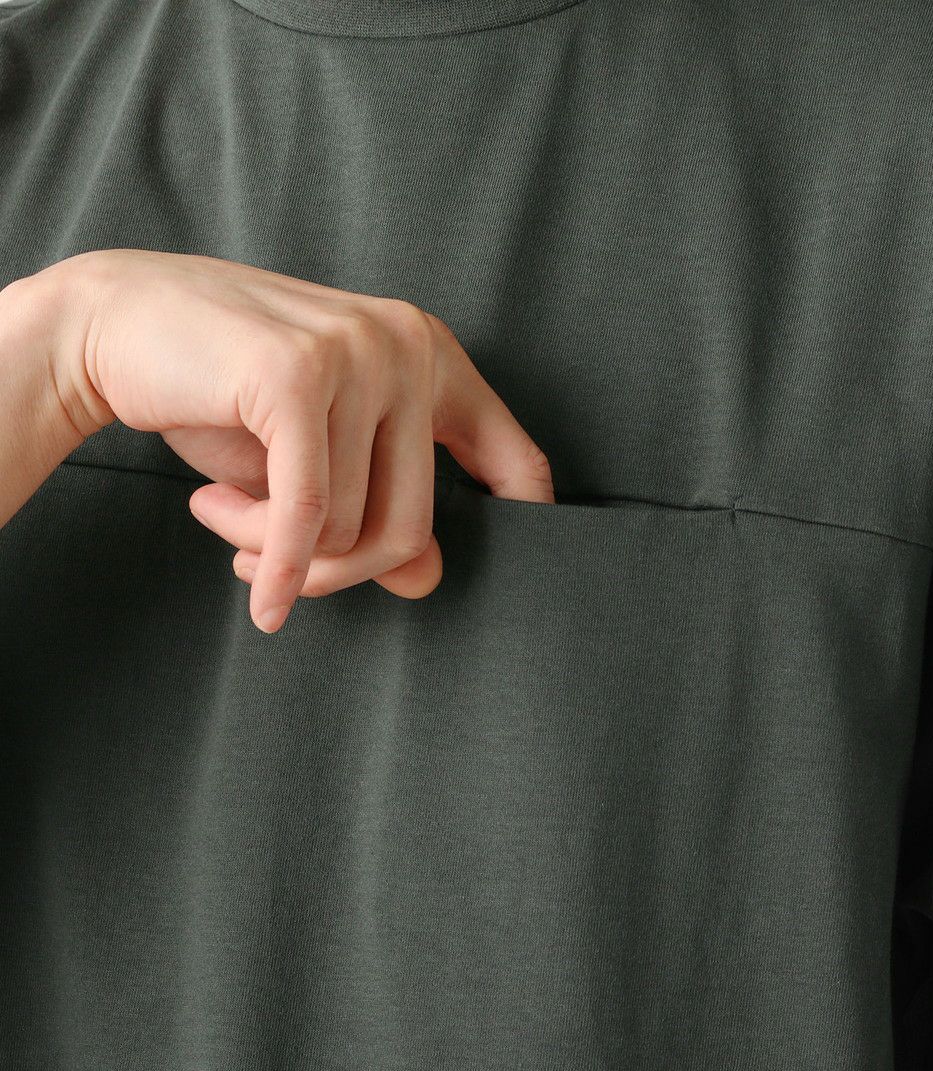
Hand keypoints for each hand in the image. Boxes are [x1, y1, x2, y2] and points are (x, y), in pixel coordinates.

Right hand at [43, 248, 554, 632]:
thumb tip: (427, 578)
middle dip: (335, 573)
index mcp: (431, 358)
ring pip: (350, 527)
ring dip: (277, 552)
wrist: (114, 324)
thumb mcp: (316, 464)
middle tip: (267, 567)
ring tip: (225, 521)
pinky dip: (277, 567)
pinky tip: (258, 594)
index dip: (529, 523)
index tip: (528, 580)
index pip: (516, 459)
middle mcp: (409, 347)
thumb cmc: (222, 396)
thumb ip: (379, 513)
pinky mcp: (300, 375)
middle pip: (412, 526)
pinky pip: (307, 512)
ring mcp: (359, 353)